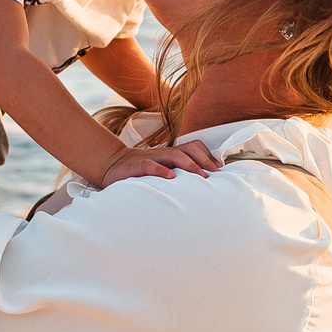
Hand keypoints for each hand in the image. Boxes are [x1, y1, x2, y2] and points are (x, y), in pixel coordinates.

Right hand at [98, 140, 220, 185]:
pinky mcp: (137, 166)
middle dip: (204, 160)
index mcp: (171, 154)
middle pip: (189, 148)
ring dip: (189, 165)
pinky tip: (171, 177)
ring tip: (201, 176)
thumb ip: (177, 173)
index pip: (194, 147)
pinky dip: (161, 170)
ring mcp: (151, 158)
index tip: (219, 169)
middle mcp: (164, 153)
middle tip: (214, 174)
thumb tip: (199, 183)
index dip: (208, 155)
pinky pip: (150, 165)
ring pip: (174, 155)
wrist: (112, 165)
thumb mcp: (162, 170)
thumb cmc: (141, 171)